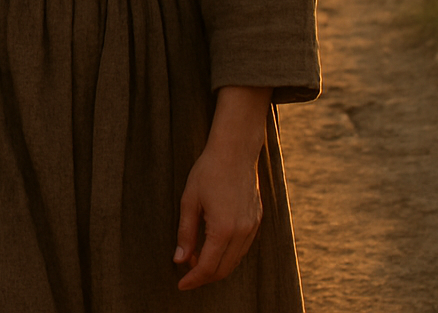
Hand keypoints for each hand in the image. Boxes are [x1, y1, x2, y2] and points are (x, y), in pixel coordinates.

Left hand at [175, 86, 271, 289]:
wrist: (235, 151)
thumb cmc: (208, 172)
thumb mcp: (189, 201)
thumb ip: (185, 233)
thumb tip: (180, 259)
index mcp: (223, 229)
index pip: (208, 267)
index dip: (193, 279)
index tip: (181, 285)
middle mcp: (242, 232)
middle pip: (223, 269)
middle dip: (204, 276)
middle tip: (186, 274)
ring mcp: (252, 227)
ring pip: (235, 261)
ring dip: (216, 266)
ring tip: (195, 257)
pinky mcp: (257, 221)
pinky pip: (243, 248)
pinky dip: (227, 254)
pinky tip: (212, 246)